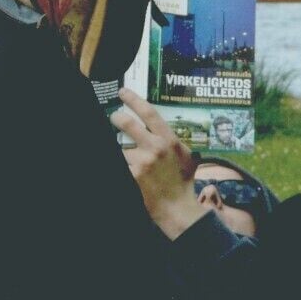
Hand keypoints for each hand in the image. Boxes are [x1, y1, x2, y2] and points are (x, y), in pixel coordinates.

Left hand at [109, 87, 201, 240]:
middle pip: (127, 124)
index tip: (122, 92)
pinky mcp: (133, 175)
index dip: (133, 99)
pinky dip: (123, 163)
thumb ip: (173, 140)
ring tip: (131, 157)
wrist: (177, 207)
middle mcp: (155, 148)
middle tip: (114, 118)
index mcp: (169, 139)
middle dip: (116, 118)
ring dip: (122, 150)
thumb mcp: (186, 156)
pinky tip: (128, 167)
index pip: (149, 112)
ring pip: (121, 147)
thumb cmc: (183, 182)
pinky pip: (121, 163)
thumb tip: (160, 127)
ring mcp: (142, 162)